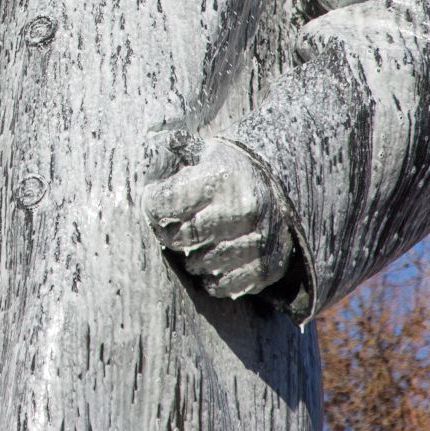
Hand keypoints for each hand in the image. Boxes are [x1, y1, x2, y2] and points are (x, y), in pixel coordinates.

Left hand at [146, 138, 293, 299]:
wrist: (280, 189)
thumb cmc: (226, 171)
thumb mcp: (200, 151)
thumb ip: (171, 148)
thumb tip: (149, 145)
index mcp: (222, 178)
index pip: (164, 204)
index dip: (151, 206)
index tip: (153, 203)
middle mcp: (245, 209)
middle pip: (182, 238)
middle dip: (170, 234)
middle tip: (172, 227)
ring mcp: (259, 241)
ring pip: (201, 265)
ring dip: (191, 258)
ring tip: (195, 243)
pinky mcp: (268, 267)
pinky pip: (225, 286)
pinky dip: (213, 279)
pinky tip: (213, 262)